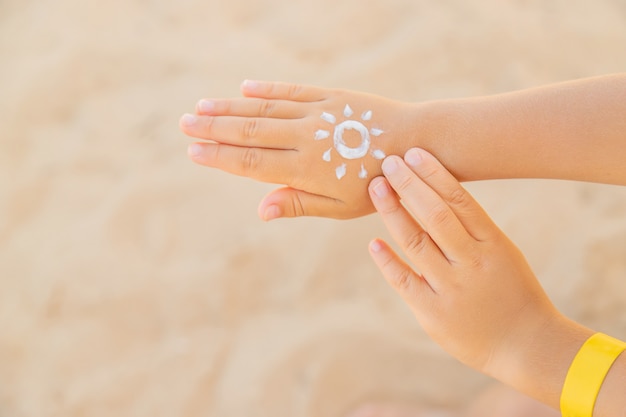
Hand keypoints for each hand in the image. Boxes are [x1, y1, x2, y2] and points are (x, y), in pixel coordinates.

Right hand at [180, 80, 418, 219]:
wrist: (416, 145)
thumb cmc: (378, 184)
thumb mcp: (341, 207)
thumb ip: (299, 204)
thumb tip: (260, 210)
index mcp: (305, 171)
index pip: (251, 163)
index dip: (220, 157)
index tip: (193, 151)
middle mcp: (305, 139)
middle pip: (250, 132)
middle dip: (214, 129)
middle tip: (184, 124)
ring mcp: (316, 115)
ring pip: (264, 109)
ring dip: (230, 108)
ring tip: (201, 106)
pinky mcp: (331, 98)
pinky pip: (291, 92)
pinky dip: (266, 90)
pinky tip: (244, 89)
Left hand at [368, 148, 560, 375]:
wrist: (526, 346)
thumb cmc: (513, 292)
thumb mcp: (502, 253)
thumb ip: (471, 230)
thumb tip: (431, 196)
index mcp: (493, 244)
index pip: (460, 200)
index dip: (434, 174)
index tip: (413, 153)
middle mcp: (472, 263)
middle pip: (435, 215)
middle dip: (409, 184)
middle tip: (388, 162)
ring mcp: (452, 289)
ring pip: (416, 241)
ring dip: (393, 211)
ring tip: (376, 188)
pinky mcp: (434, 313)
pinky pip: (405, 281)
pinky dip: (388, 261)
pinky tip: (374, 242)